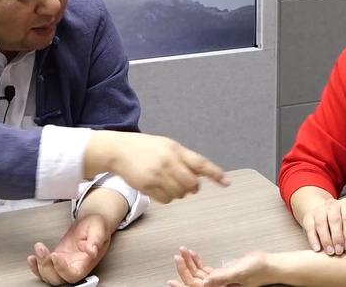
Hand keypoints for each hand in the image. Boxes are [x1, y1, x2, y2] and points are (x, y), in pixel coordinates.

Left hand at [27, 213, 110, 285]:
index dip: (62, 269)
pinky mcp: (56, 259)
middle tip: (42, 249)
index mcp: (86, 263)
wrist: (91, 222)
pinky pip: (44, 269)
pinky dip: (35, 266)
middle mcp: (74, 266)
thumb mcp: (99, 229)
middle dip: (46, 267)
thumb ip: (96, 240)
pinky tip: (32, 257)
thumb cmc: (97, 226)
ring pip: (49, 275)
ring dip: (39, 265)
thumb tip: (92, 250)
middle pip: (57, 279)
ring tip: (38, 247)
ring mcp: (64, 264)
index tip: (56, 255)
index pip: (72, 275)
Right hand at [88, 131, 230, 203]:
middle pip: (191, 184)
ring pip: (179, 194)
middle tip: (188, 186)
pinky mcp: (147, 185)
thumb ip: (183, 158)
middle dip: (192, 188)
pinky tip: (159, 189)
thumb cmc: (146, 148)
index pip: (200, 163)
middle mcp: (168, 162)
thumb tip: (199, 176)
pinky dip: (167, 197)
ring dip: (178, 193)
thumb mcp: (167, 146)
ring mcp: (157, 174)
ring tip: (168, 184)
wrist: (118, 150)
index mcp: (176, 149)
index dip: (215, 173)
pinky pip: (166, 199)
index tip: (226, 182)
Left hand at [168, 247, 269, 286]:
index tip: (171, 279)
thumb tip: (205, 282)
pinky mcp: (223, 274)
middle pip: (195, 281)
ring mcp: (220, 281)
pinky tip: (193, 253)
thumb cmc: (258, 270)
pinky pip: (206, 269)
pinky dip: (198, 261)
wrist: (269, 265)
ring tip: (183, 250)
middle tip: (178, 255)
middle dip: (185, 269)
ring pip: (199, 274)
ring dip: (190, 263)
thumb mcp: (240, 272)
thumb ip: (222, 277)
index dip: (184, 284)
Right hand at [302, 197, 345, 254]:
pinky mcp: (308, 217)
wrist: (324, 216)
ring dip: (326, 239)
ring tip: (330, 252)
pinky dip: (313, 239)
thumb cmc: (342, 224)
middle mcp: (332, 204)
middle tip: (339, 251)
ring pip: (321, 222)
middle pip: (334, 219)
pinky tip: (317, 248)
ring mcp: (319, 210)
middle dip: (337, 237)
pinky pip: (310, 227)